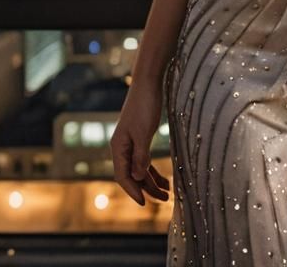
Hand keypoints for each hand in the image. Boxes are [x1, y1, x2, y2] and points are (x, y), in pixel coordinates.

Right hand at [111, 83, 170, 205]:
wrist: (148, 82)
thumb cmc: (145, 106)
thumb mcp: (144, 133)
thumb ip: (140, 156)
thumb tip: (138, 178)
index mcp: (119, 147)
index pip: (123, 176)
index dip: (133, 191)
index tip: (144, 203)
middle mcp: (122, 147)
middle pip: (132, 175)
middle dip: (146, 189)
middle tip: (164, 200)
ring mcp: (131, 143)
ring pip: (140, 169)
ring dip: (152, 182)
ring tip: (167, 193)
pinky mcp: (140, 137)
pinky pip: (144, 159)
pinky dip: (153, 170)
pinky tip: (164, 179)